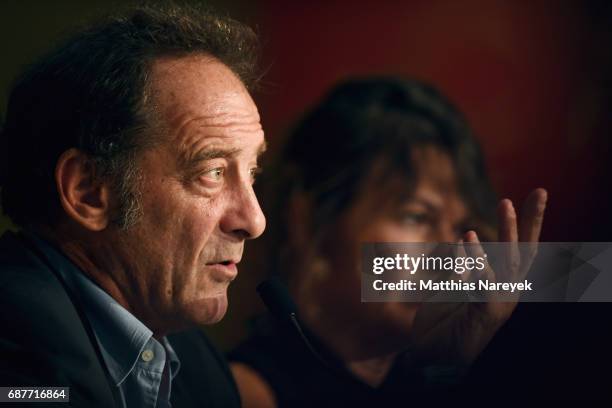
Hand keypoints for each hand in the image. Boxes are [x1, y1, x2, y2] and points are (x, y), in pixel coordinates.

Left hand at [406, 188, 547, 366]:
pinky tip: (467, 238)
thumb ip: (460, 263)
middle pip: (524, 251)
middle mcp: (506, 291)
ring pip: (510, 262)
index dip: (531, 221)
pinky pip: (484, 282)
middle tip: (539, 191)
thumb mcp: (451, 284)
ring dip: (508, 232)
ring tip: (505, 204)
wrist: (431, 357)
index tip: (539, 192)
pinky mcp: (484, 313)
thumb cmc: (444, 322)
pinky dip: (477, 260)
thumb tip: (463, 238)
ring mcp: (498, 302)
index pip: (520, 247)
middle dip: (531, 221)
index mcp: (500, 282)